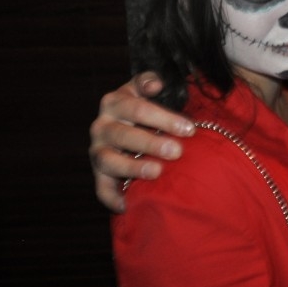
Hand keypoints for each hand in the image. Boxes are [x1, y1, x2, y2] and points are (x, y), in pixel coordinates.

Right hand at [89, 71, 194, 212]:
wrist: (130, 125)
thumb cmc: (147, 108)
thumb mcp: (146, 88)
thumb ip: (149, 81)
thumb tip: (156, 84)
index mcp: (115, 102)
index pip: (137, 108)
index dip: (163, 118)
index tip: (189, 129)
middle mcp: (102, 126)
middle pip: (123, 135)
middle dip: (151, 143)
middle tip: (177, 151)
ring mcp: (97, 150)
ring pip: (108, 160)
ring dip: (132, 167)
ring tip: (157, 172)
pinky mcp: (98, 173)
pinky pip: (101, 188)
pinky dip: (112, 198)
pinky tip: (128, 205)